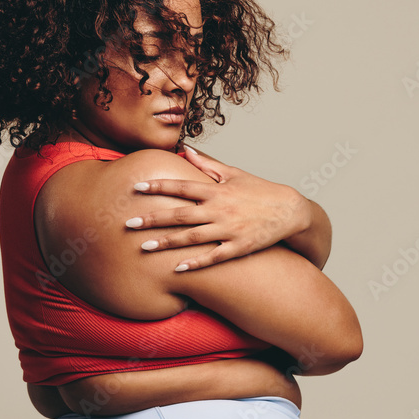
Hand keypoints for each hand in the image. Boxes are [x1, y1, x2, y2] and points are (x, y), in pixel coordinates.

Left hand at [125, 146, 312, 270]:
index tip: (136, 187)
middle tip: (128, 224)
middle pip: (180, 215)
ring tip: (143, 248)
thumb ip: (208, 165)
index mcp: (217, 190)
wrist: (290, 211)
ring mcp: (229, 230)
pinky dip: (196, 263)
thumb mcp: (235, 174)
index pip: (181, 186)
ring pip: (191, 238)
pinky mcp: (239, 247)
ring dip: (166, 243)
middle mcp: (220, 210)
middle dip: (152, 219)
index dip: (158, 186)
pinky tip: (177, 268)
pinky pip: (213, 258)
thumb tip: (187, 150)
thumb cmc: (260, 191)